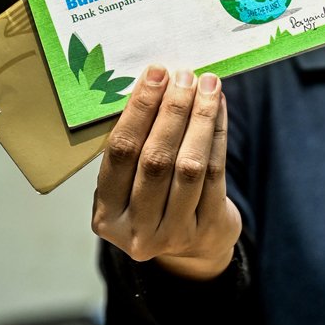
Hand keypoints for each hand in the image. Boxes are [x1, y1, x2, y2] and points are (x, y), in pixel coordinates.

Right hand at [91, 66, 240, 280]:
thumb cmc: (155, 202)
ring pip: (189, 166)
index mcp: (106, 215)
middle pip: (156, 159)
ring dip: (199, 119)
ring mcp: (174, 232)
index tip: (154, 75)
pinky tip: (218, 107)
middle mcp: (136, 229)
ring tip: (206, 85)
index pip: (120, 154)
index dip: (138, 111)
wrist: (193, 249)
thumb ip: (135, 148)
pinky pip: (216, 172)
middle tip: (183, 75)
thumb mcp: (131, 185)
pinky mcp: (209, 227)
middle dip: (171, 111)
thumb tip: (155, 85)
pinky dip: (217, 134)